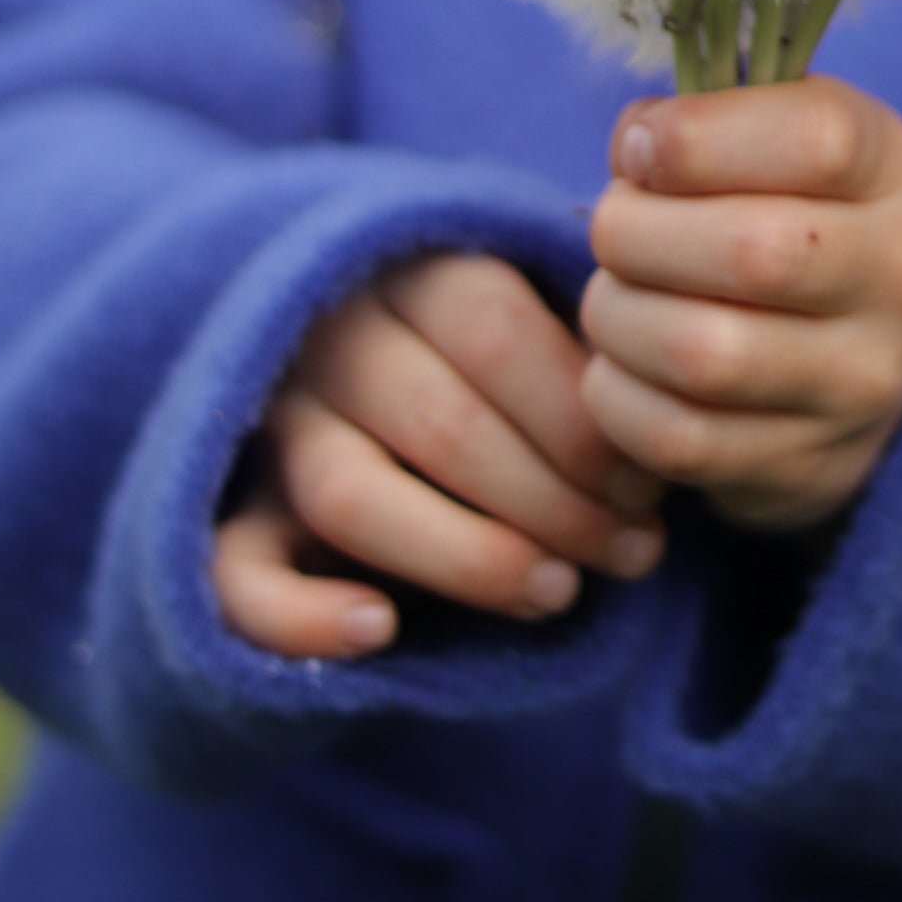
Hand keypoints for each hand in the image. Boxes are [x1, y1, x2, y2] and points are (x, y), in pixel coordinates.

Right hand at [213, 254, 669, 659]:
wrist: (366, 358)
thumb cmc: (498, 353)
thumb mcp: (541, 315)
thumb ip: (586, 347)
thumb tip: (672, 417)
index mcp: (417, 269)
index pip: (497, 330)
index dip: (582, 419)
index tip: (651, 487)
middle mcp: (335, 337)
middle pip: (442, 420)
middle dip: (555, 502)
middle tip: (634, 553)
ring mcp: (274, 426)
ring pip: (351, 494)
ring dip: (468, 555)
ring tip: (558, 594)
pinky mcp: (230, 514)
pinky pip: (234, 570)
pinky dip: (298, 613)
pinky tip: (378, 631)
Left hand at [580, 77, 901, 533]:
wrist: (851, 347)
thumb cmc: (781, 210)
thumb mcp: (772, 136)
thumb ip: (707, 117)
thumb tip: (638, 146)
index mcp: (886, 170)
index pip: (814, 140)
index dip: (697, 138)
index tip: (639, 149)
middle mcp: (896, 277)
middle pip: (749, 252)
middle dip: (635, 232)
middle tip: (613, 227)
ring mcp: (861, 383)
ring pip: (702, 354)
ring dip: (617, 317)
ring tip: (614, 295)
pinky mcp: (808, 465)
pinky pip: (677, 438)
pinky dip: (618, 396)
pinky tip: (624, 364)